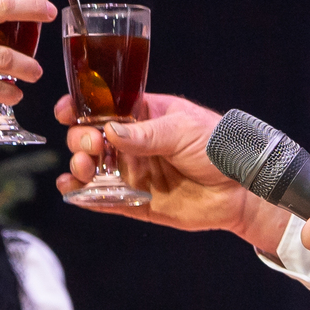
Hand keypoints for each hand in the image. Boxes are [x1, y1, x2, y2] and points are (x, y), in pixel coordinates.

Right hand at [55, 91, 290, 252]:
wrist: (242, 188)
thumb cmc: (219, 146)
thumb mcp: (183, 128)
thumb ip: (146, 133)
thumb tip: (109, 132)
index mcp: (144, 116)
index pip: (104, 108)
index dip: (81, 108)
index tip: (67, 111)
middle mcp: (133, 144)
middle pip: (92, 137)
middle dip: (81, 139)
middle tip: (90, 145)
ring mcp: (133, 172)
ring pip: (92, 169)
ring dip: (78, 166)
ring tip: (81, 168)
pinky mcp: (136, 201)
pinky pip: (103, 200)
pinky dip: (84, 196)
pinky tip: (72, 190)